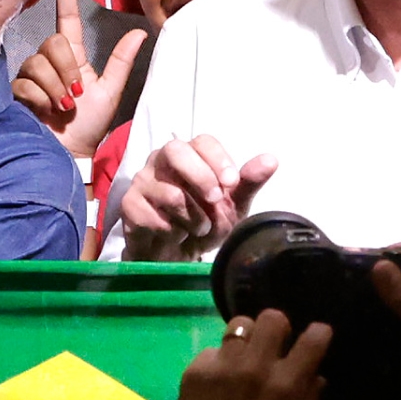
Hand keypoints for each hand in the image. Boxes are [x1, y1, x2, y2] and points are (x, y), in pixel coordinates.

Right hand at [11, 0, 144, 156]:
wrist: (71, 153)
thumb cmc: (90, 125)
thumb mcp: (110, 92)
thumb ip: (121, 62)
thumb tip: (140, 32)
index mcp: (73, 57)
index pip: (66, 17)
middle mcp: (49, 61)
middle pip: (54, 43)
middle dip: (66, 68)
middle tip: (76, 94)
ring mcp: (32, 76)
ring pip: (38, 63)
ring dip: (55, 87)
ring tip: (64, 107)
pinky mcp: (17, 92)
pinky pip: (26, 83)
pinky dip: (41, 99)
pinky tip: (47, 112)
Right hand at [118, 135, 276, 260]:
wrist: (176, 257)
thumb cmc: (204, 225)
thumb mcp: (232, 207)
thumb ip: (248, 183)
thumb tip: (271, 159)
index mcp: (189, 155)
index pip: (202, 141)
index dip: (218, 159)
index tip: (232, 182)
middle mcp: (161, 161)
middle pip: (175, 150)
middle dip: (201, 177)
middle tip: (215, 201)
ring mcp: (142, 182)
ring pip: (170, 192)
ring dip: (193, 218)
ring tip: (196, 228)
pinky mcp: (129, 206)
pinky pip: (153, 217)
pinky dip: (172, 232)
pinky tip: (174, 235)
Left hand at [178, 309, 328, 399]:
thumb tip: (315, 376)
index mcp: (288, 386)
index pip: (314, 339)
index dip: (319, 334)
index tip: (317, 335)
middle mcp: (256, 367)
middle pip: (272, 318)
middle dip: (278, 328)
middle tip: (276, 343)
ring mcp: (223, 365)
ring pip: (239, 324)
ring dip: (246, 338)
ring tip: (245, 354)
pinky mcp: (196, 370)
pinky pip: (212, 349)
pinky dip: (219, 362)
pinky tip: (219, 379)